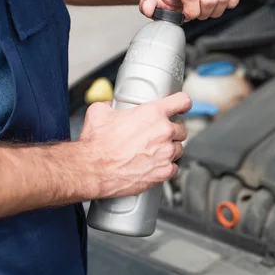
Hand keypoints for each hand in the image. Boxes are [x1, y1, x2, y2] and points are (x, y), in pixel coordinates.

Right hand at [77, 92, 191, 198]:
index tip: (182, 108)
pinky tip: (153, 166)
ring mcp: (166, 153)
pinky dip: (166, 168)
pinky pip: (174, 168)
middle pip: (181, 129)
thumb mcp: (99, 112)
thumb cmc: (96, 143)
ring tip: (153, 153)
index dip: (182, 104)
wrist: (92, 170)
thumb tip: (111, 106)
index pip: (182, 102)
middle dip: (171, 132)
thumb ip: (110, 105)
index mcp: (152, 113)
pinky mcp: (164, 172)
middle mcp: (163, 131)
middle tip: (157, 137)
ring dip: (169, 150)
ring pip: (179, 149)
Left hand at [139, 0, 243, 21]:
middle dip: (204, 13)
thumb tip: (150, 7)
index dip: (191, 12)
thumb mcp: (153, 1)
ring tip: (205, 9)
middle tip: (196, 13)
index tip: (186, 16)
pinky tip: (218, 4)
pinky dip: (230, 1)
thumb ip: (148, 5)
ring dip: (216, 9)